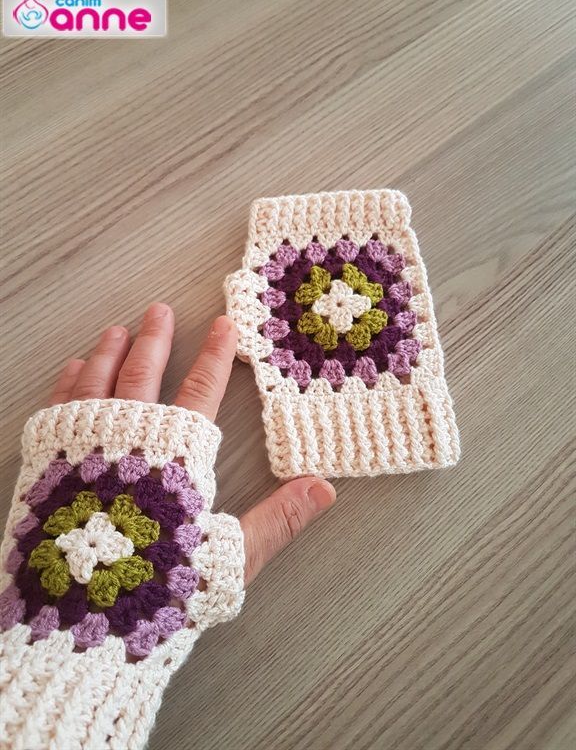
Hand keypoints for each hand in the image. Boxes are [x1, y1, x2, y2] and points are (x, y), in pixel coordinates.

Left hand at [48, 302, 335, 583]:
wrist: (79, 623)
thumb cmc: (158, 591)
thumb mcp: (227, 559)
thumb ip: (277, 520)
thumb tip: (325, 487)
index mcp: (175, 455)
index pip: (202, 391)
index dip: (216, 355)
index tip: (223, 323)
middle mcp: (126, 441)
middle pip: (143, 375)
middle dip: (155, 340)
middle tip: (160, 311)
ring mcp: (81, 450)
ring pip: (96, 383)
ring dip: (110, 352)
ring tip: (118, 330)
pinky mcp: (46, 466)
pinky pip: (56, 408)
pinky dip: (67, 383)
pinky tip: (74, 370)